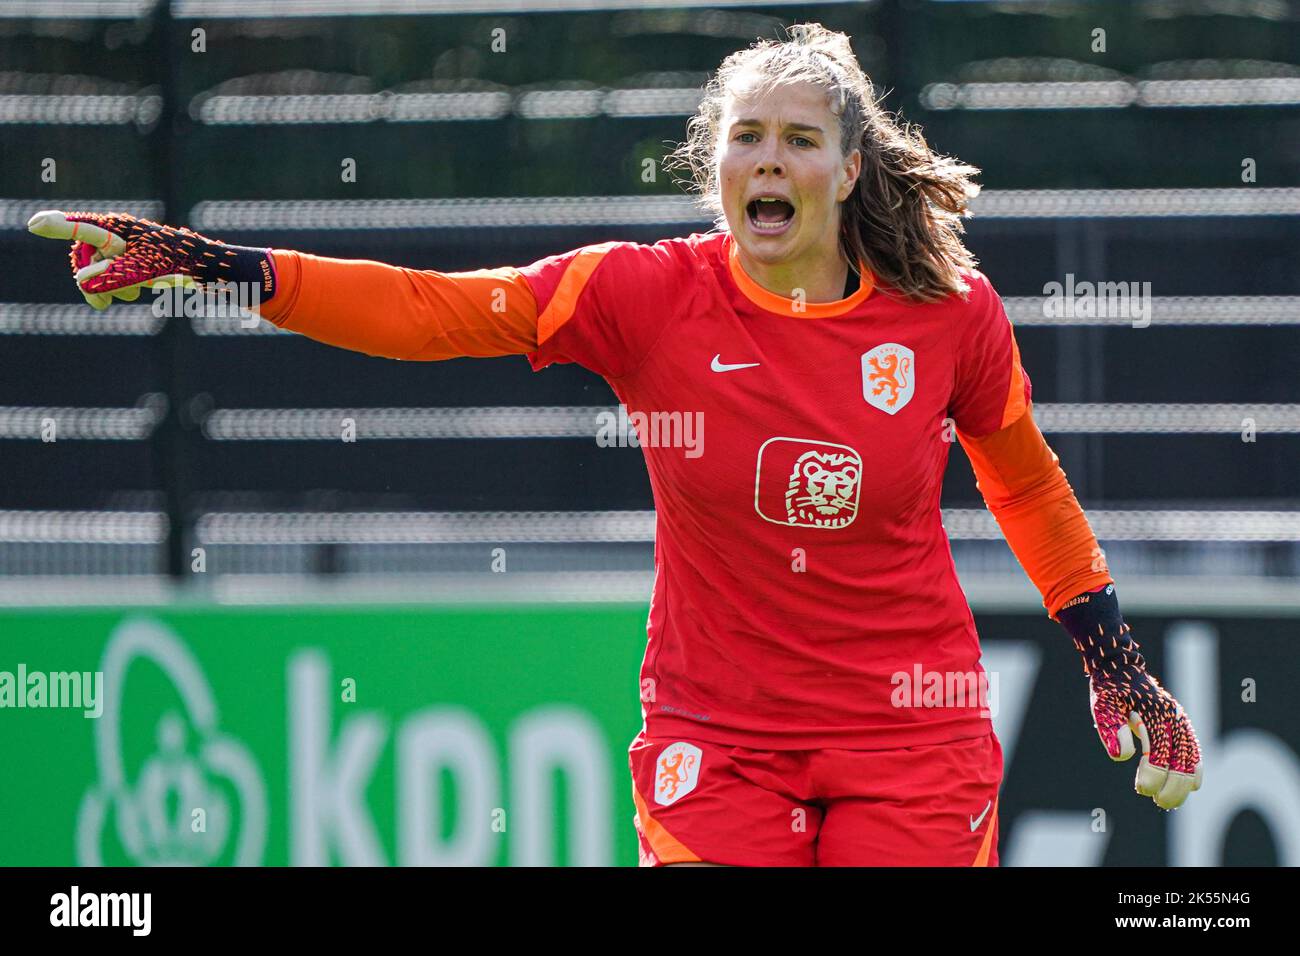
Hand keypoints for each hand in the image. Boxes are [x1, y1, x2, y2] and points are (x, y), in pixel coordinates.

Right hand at [28, 209, 273, 311]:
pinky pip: (114, 274)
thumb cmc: (177, 262)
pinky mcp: (134, 259)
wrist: (208, 267)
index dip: (58, 228)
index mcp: (117, 230)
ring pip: (101, 270)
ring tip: (132, 294)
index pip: (80, 229)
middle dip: (92, 281)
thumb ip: (112, 277)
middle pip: (86, 258)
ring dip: (110, 286)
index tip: (35, 224)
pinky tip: (136, 291)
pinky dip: (119, 286)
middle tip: (103, 305)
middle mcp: (117, 235)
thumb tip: (84, 283)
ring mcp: (125, 247)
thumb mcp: (143, 271)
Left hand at [1077, 620, 1203, 809]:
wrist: (1120, 668)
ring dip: (1184, 783)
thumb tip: (1122, 756)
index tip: (1142, 789)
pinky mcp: (1181, 724)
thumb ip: (1112, 730)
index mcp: (1154, 714)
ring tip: (1171, 801)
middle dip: (1172, 786)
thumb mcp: (1103, 706)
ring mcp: (1180, 720)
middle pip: (1181, 760)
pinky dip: (1195, 769)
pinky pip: (1194, 750)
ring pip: (1191, 758)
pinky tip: (1192, 787)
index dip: (1153, 775)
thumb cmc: (1110, 690)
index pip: (1159, 753)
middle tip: (1158, 802)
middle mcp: (1172, 718)